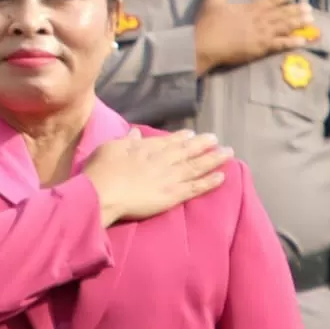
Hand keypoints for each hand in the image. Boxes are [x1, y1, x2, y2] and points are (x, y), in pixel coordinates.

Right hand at [79, 129, 225, 228]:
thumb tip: (136, 133)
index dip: (182, 137)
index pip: (169, 141)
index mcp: (147, 148)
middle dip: (204, 144)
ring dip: (214, 159)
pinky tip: (222, 177)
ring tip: (228, 154)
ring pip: (197, 166)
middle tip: (216, 139)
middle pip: (188, 151)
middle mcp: (163, 160)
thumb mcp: (110, 148)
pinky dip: (210, 182)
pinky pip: (196, 188)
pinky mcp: (173, 195)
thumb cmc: (101, 171)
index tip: (192, 134)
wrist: (102, 194)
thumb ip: (126, 140)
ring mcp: (171, 177)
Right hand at [192, 0, 308, 75]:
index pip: (269, 1)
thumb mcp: (211, 3)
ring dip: (298, 23)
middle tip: (309, 8)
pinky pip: (281, 44)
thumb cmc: (207, 25)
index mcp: (249, 9)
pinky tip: (303, 41)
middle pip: (281, 13)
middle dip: (296, 10)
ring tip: (311, 20)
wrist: (205, 45)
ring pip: (285, 27)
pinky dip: (292, 42)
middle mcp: (259, 20)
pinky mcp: (261, 48)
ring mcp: (262, 34)